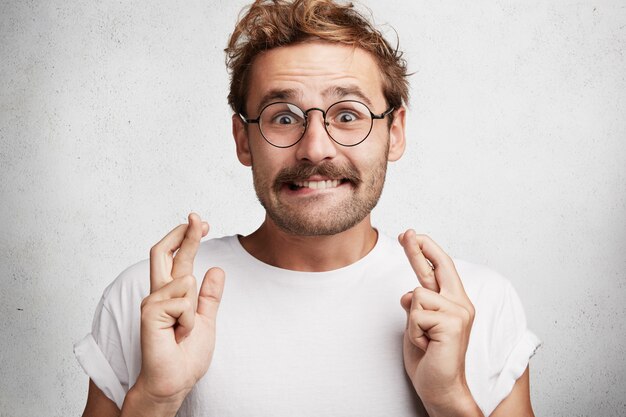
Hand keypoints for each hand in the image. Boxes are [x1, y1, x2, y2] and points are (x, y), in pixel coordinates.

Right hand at [129, 213, 224, 412]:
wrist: (175, 380)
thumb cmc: (186, 355)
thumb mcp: (205, 319)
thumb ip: (209, 296)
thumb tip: (216, 270)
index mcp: (172, 293)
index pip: (178, 257)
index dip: (188, 237)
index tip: (203, 222)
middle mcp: (159, 293)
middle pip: (166, 252)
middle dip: (184, 233)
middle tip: (198, 216)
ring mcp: (152, 301)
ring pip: (186, 279)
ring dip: (193, 308)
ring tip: (184, 330)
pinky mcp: (150, 312)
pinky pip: (182, 301)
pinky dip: (188, 320)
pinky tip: (177, 334)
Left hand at [399, 230, 481, 416]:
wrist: (440, 387)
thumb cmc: (429, 359)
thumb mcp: (417, 327)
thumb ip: (417, 307)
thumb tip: (409, 293)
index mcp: (453, 302)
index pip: (439, 269)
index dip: (424, 250)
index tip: (411, 235)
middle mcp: (459, 303)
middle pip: (437, 266)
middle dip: (418, 248)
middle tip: (406, 232)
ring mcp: (458, 312)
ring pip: (417, 295)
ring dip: (412, 322)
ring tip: (424, 340)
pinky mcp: (452, 323)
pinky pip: (416, 314)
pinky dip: (414, 331)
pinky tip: (427, 345)